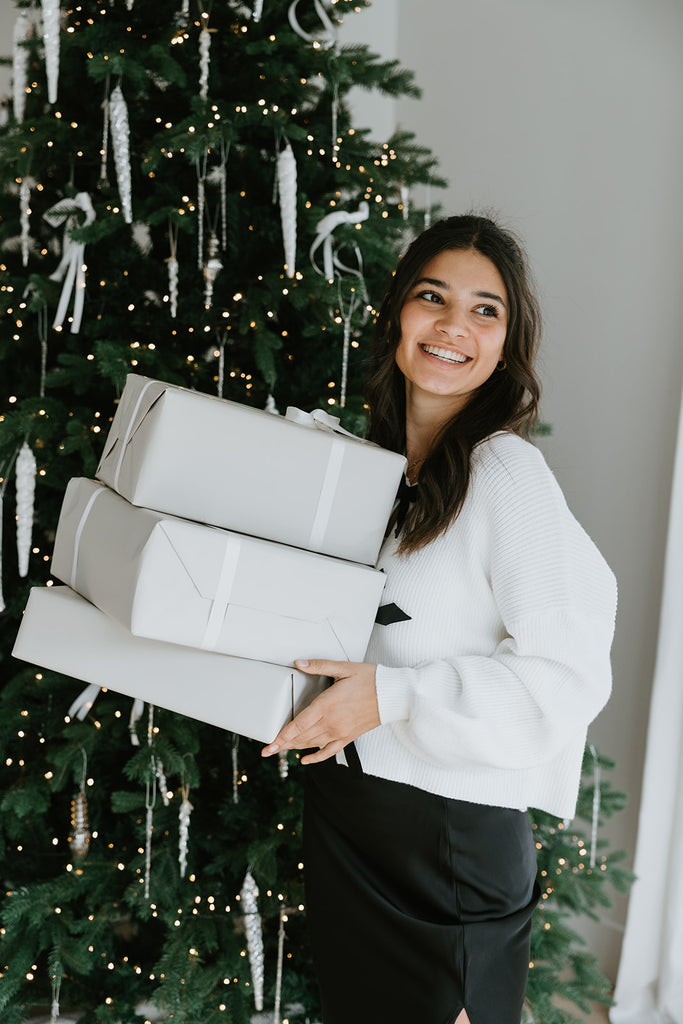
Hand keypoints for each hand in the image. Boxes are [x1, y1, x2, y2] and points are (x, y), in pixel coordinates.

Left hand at [261, 659, 379, 764]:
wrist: (394, 694)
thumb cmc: (371, 679)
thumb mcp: (344, 668)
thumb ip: (319, 666)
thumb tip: (299, 663)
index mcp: (328, 705)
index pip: (299, 725)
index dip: (281, 736)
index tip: (269, 745)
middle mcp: (332, 722)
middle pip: (302, 737)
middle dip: (283, 744)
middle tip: (267, 750)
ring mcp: (341, 732)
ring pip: (312, 744)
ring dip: (295, 747)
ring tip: (281, 749)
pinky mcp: (349, 737)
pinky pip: (329, 751)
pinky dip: (316, 757)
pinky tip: (305, 759)